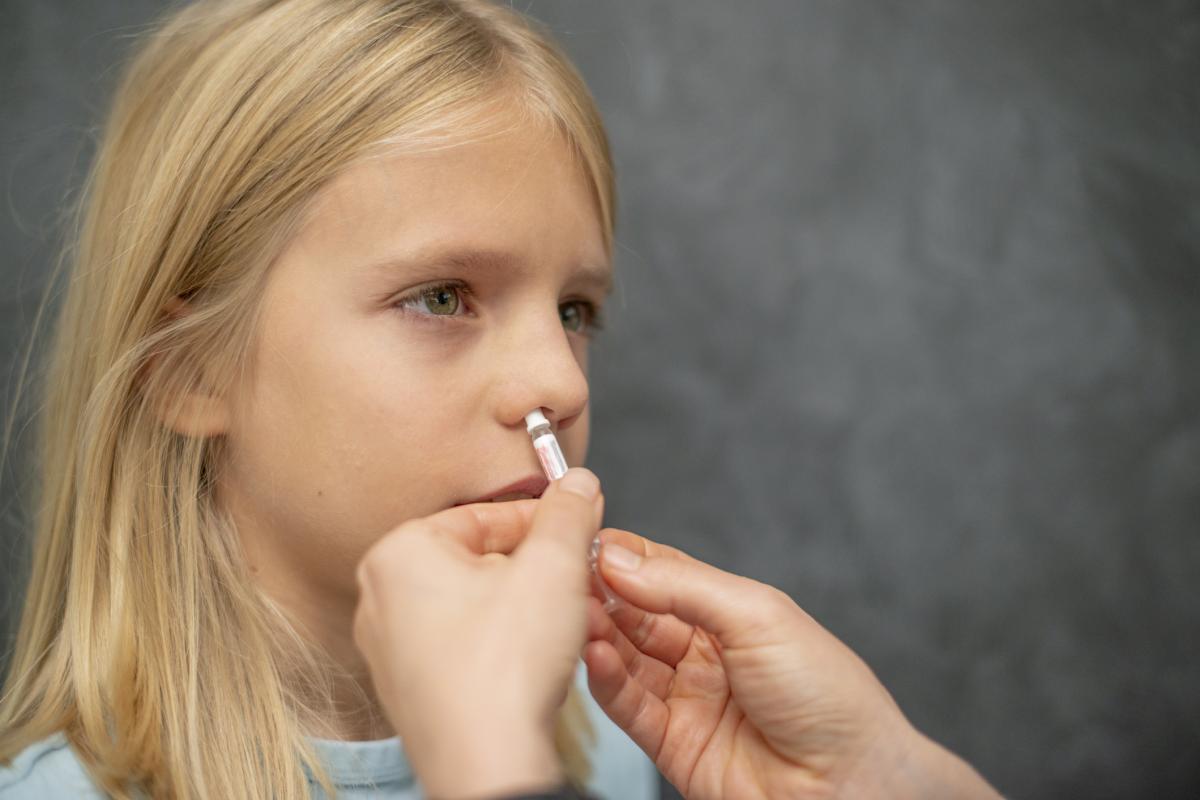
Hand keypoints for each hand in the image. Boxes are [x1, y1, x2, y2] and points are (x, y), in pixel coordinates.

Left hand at [353, 468, 603, 798]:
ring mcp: (390, 649)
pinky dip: (501, 645)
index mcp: (398, 554)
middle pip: (477, 559)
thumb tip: (577, 483)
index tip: (577, 524)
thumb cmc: (504, 671)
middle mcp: (380, 598)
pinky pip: (462, 647)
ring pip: (473, 605)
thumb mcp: (554, 568)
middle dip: (533, 568)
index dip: (542, 520)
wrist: (487, 764)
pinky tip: (533, 661)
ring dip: (523, 606)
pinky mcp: (410, 690)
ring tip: (560, 621)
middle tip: (575, 578)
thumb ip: (568, 514)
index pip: (483, 516)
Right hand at [584, 529, 1002, 799]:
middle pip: (636, 613)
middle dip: (601, 591)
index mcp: (732, 612)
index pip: (663, 573)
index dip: (625, 556)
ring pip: (624, 657)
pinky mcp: (672, 744)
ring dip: (596, 632)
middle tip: (564, 572)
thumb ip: (684, 586)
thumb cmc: (830, 697)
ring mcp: (687, 698)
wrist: (852, 785)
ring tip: (571, 611)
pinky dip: (605, 679)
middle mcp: (705, 653)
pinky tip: (592, 653)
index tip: (585, 537)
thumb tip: (620, 558)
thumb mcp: (759, 616)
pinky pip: (627, 705)